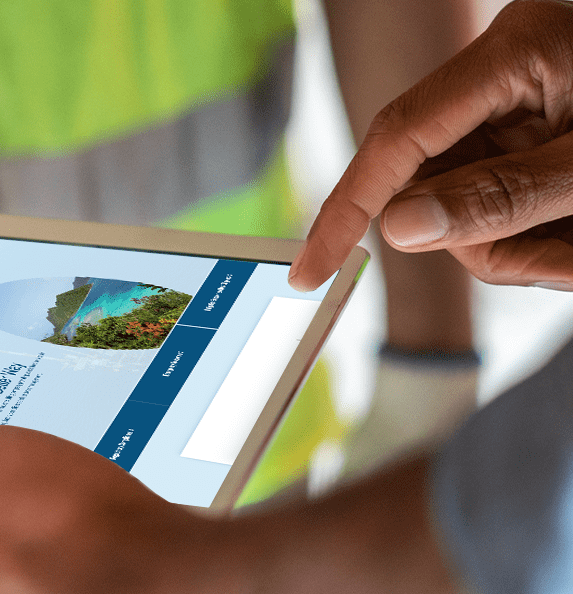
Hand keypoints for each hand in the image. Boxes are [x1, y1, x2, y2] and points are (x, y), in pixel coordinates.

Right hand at [290, 0, 572, 291]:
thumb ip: (501, 196)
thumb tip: (400, 229)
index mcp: (511, 57)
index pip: (395, 141)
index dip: (345, 209)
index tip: (310, 272)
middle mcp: (499, 81)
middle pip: (434, 186)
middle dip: (489, 242)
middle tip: (564, 262)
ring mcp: (515, 110)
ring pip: (468, 207)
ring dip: (528, 248)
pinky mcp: (531, 136)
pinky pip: (502, 204)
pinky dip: (542, 238)